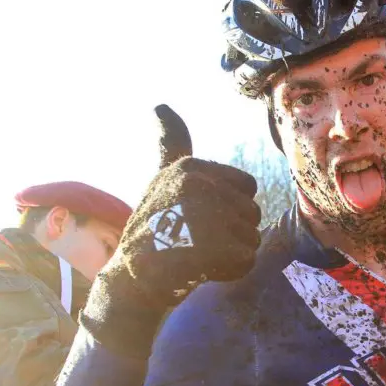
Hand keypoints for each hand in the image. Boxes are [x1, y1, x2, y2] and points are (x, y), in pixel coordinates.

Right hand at [81, 105, 261, 356]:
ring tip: (196, 254)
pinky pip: (246, 260)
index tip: (196, 216)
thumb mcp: (164, 176)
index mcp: (191, 168)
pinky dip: (230, 271)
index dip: (230, 208)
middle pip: (252, 214)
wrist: (132, 280)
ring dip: (230, 253)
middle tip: (194, 240)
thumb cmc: (154, 226)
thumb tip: (160, 105)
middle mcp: (196, 186)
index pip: (248, 188)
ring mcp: (202, 217)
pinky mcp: (210, 250)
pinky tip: (201, 270)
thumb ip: (172, 142)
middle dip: (232, 233)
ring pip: (252, 238)